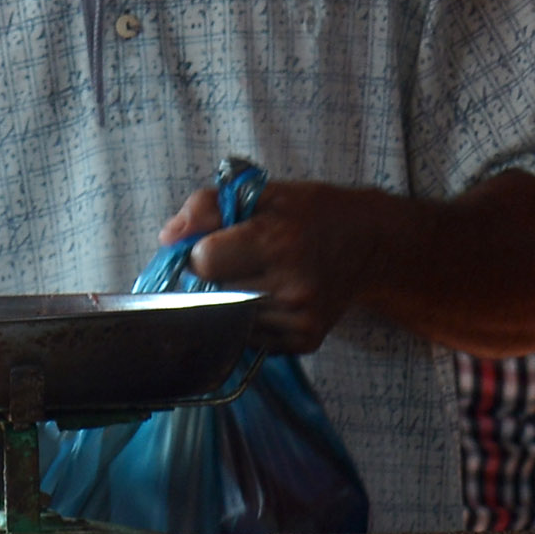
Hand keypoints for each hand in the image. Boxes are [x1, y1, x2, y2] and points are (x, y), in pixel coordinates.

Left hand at [160, 178, 389, 353]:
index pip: (205, 262)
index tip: (212, 243)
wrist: (368, 243)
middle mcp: (291, 286)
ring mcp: (300, 319)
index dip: (199, 251)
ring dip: (229, 300)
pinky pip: (252, 338)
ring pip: (230, 318)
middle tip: (231, 261)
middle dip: (212, 278)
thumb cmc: (308, 212)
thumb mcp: (261, 192)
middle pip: (214, 292)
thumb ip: (206, 207)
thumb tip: (167, 239)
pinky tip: (268, 296)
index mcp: (277, 242)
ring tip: (254, 277)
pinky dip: (249, 319)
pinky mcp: (306, 341)